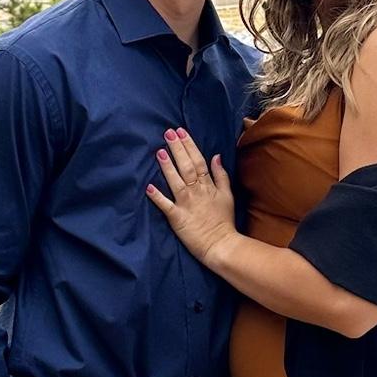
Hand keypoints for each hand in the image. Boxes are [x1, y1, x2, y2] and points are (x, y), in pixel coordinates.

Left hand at [147, 127, 237, 266]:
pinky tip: (149, 187)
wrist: (221, 245)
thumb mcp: (227, 195)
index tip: (180, 131)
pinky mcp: (177, 218)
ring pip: (176, 181)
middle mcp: (196, 192)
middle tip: (168, 133)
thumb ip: (221, 175)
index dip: (189, 145)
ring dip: (167, 166)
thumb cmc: (224, 221)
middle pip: (186, 167)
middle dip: (177, 149)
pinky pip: (166, 206)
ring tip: (159, 151)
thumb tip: (216, 156)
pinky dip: (157, 197)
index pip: (198, 161)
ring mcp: (186, 204)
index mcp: (208, 186)